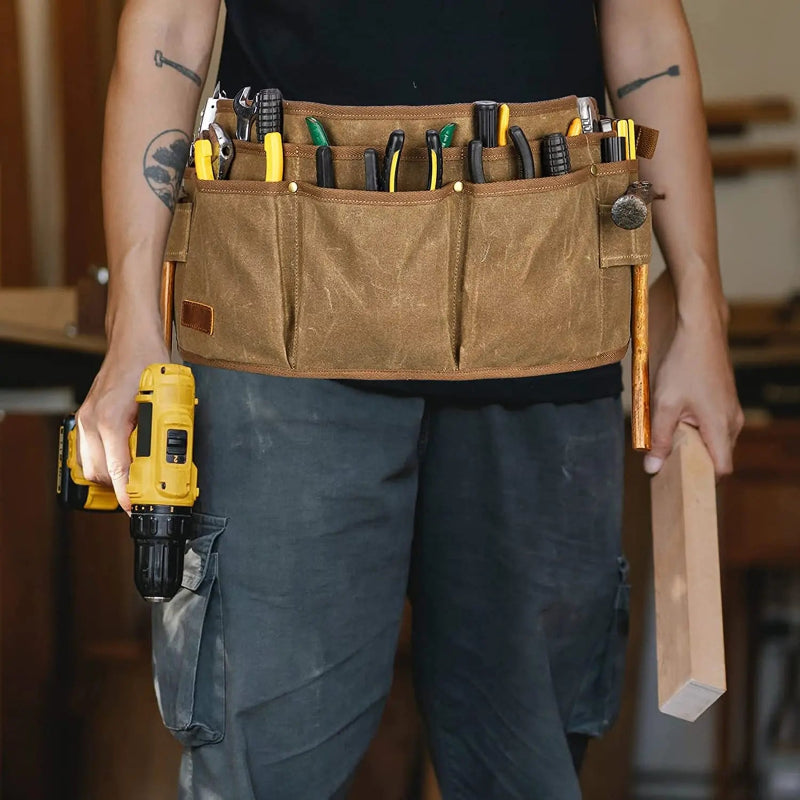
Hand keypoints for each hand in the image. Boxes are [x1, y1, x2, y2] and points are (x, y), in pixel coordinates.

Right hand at [75, 325, 169, 511]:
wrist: (132, 341)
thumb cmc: (149, 364)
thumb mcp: (166, 401)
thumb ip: (165, 430)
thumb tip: (173, 458)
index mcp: (111, 420)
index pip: (117, 470)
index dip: (128, 494)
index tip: (136, 506)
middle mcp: (93, 421)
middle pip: (101, 474)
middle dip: (122, 486)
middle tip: (144, 490)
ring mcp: (86, 418)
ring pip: (90, 465)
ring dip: (111, 476)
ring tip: (134, 476)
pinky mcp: (86, 416)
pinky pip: (87, 451)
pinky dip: (102, 462)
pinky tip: (120, 460)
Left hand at [645, 272, 743, 477]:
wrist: (700, 331)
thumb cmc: (684, 365)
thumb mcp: (665, 404)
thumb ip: (660, 438)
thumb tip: (653, 468)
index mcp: (721, 426)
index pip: (721, 468)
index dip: (701, 476)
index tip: (678, 477)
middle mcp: (733, 421)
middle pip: (717, 455)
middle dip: (692, 458)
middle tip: (666, 453)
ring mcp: (731, 409)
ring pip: (714, 438)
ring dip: (693, 440)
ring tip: (669, 430)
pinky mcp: (725, 400)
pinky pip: (713, 424)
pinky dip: (697, 426)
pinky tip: (678, 415)